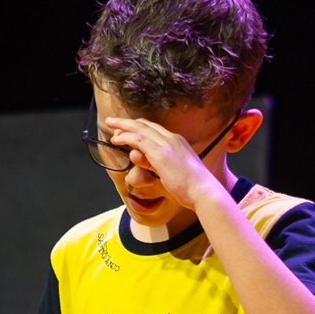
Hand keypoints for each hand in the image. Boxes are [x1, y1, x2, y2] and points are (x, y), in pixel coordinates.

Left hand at [102, 116, 225, 209]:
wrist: (204, 192)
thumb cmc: (193, 187)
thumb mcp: (176, 172)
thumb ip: (160, 165)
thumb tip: (147, 161)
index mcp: (179, 141)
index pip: (155, 128)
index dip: (139, 126)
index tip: (127, 128)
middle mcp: (173, 138)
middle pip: (145, 124)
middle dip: (128, 122)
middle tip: (113, 121)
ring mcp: (167, 144)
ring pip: (139, 128)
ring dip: (123, 125)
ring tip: (110, 125)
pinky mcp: (160, 153)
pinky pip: (138, 140)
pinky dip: (126, 137)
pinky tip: (116, 139)